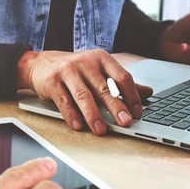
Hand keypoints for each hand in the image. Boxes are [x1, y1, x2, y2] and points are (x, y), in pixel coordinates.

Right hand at [17, 50, 152, 134]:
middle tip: (125, 122)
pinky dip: (71, 115)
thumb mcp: (99, 71)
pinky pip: (63, 101)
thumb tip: (148, 92)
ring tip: (101, 130)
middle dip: (116, 107)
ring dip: (93, 114)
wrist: (41, 64)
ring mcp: (67, 71)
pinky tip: (78, 125)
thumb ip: (121, 82)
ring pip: (83, 95)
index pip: (121, 77)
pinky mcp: (52, 81)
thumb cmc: (75, 70)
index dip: (132, 96)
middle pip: (104, 87)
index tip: (138, 112)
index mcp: (101, 58)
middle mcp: (85, 62)